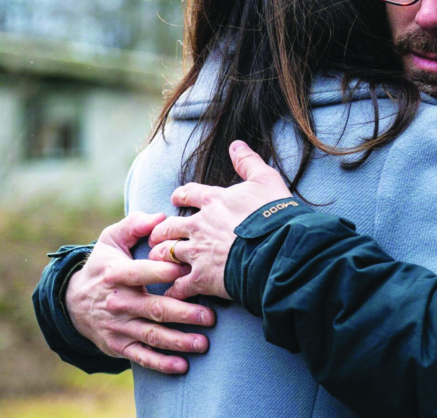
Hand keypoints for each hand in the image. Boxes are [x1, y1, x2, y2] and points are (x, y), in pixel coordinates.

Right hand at [65, 212, 216, 373]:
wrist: (73, 302)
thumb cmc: (103, 265)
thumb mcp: (110, 240)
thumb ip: (134, 225)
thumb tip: (160, 216)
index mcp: (116, 274)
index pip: (139, 273)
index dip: (160, 272)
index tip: (184, 271)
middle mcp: (117, 302)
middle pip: (153, 309)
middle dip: (183, 314)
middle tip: (210, 317)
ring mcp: (118, 326)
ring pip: (151, 336)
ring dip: (178, 341)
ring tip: (203, 343)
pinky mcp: (119, 345)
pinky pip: (141, 357)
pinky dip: (161, 364)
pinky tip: (182, 366)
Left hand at [148, 140, 292, 300]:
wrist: (279, 249)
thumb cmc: (275, 214)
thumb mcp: (266, 180)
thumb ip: (248, 162)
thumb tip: (236, 144)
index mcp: (213, 201)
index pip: (188, 194)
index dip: (181, 196)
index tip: (176, 199)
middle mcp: (199, 225)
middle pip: (170, 226)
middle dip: (161, 231)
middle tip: (158, 235)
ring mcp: (197, 252)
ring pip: (167, 252)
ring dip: (161, 256)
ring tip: (158, 260)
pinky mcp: (201, 277)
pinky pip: (180, 284)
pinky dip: (174, 288)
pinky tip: (172, 291)